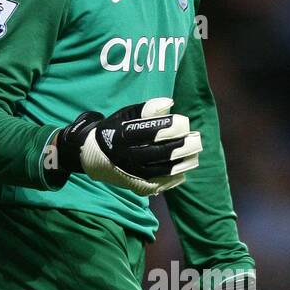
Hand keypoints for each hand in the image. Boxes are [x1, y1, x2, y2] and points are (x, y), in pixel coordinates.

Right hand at [52, 97, 200, 195]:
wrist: (91, 156)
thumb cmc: (113, 130)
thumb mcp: (124, 115)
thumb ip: (146, 108)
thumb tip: (170, 103)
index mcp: (122, 136)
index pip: (151, 131)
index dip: (172, 127)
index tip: (185, 122)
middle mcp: (126, 156)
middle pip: (161, 153)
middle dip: (183, 146)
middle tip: (197, 139)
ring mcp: (131, 173)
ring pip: (163, 170)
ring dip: (183, 163)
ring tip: (195, 154)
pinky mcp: (135, 186)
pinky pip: (159, 184)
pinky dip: (174, 178)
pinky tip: (184, 170)